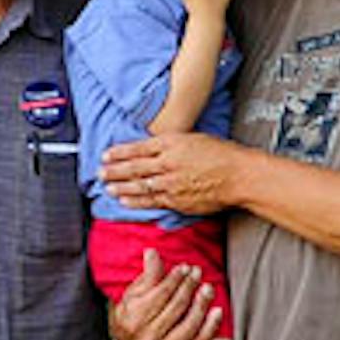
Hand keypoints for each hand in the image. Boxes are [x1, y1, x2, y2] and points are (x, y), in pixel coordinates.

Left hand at [102, 131, 246, 215]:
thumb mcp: (193, 139)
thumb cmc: (221, 154)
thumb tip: (153, 149)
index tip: (106, 155)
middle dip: (114, 171)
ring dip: (120, 187)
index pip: (138, 148)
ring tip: (106, 187)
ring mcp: (171, 183)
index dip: (119, 153)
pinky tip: (123, 200)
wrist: (239, 175)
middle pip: (133, 167)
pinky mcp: (176, 200)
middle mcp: (168, 162)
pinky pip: (151, 201)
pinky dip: (135, 201)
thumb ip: (171, 144)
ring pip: (139, 185)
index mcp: (171, 143)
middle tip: (99, 173)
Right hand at [111, 253, 220, 339]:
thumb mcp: (133, 293)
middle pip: (175, 308)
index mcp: (131, 321)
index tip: (185, 267)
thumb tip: (152, 253)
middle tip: (197, 272)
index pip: (160, 295)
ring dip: (202, 305)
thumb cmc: (130, 313)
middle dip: (188, 287)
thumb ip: (147, 276)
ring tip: (208, 288)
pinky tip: (217, 311)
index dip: (174, 279)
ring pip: (188, 326)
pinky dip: (209, 328)